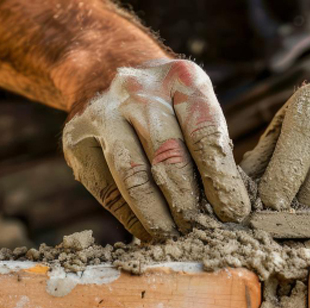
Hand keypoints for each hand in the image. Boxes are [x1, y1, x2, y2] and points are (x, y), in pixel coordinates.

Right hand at [63, 59, 250, 240]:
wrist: (103, 70)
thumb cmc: (165, 101)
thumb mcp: (194, 103)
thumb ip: (210, 144)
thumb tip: (229, 204)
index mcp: (181, 79)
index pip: (205, 136)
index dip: (221, 180)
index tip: (233, 212)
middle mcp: (139, 91)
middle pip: (169, 158)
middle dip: (190, 203)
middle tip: (204, 229)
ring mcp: (103, 114)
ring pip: (134, 177)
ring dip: (159, 216)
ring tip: (177, 236)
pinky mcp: (76, 140)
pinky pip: (108, 190)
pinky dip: (132, 218)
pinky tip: (149, 232)